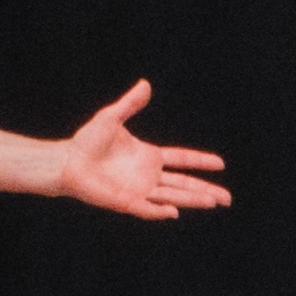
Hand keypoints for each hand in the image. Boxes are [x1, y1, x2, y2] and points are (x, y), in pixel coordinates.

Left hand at [57, 80, 230, 219]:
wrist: (67, 160)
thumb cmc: (87, 141)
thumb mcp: (112, 118)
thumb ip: (130, 104)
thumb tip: (145, 84)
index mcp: (149, 156)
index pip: (181, 159)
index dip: (200, 161)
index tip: (220, 163)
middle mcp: (148, 175)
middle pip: (183, 184)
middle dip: (206, 190)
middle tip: (227, 198)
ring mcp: (139, 190)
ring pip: (172, 196)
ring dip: (192, 200)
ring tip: (214, 202)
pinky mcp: (125, 201)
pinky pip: (146, 208)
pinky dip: (159, 211)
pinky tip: (174, 211)